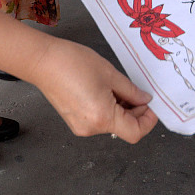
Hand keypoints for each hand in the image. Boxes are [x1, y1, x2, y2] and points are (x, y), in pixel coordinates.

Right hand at [29, 39, 157, 142]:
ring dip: (120, 108)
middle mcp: (91, 128)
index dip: (148, 121)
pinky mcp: (74, 120)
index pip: (135, 132)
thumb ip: (131, 91)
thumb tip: (144, 100)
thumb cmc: (72, 63)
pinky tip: (103, 90)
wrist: (43, 61)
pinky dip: (107, 108)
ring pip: (111, 123)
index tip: (151, 107)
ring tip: (115, 86)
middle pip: (123, 128)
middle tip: (136, 91)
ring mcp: (81, 126)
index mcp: (103, 117)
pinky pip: (98, 119)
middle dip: (134, 111)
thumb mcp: (110, 74)